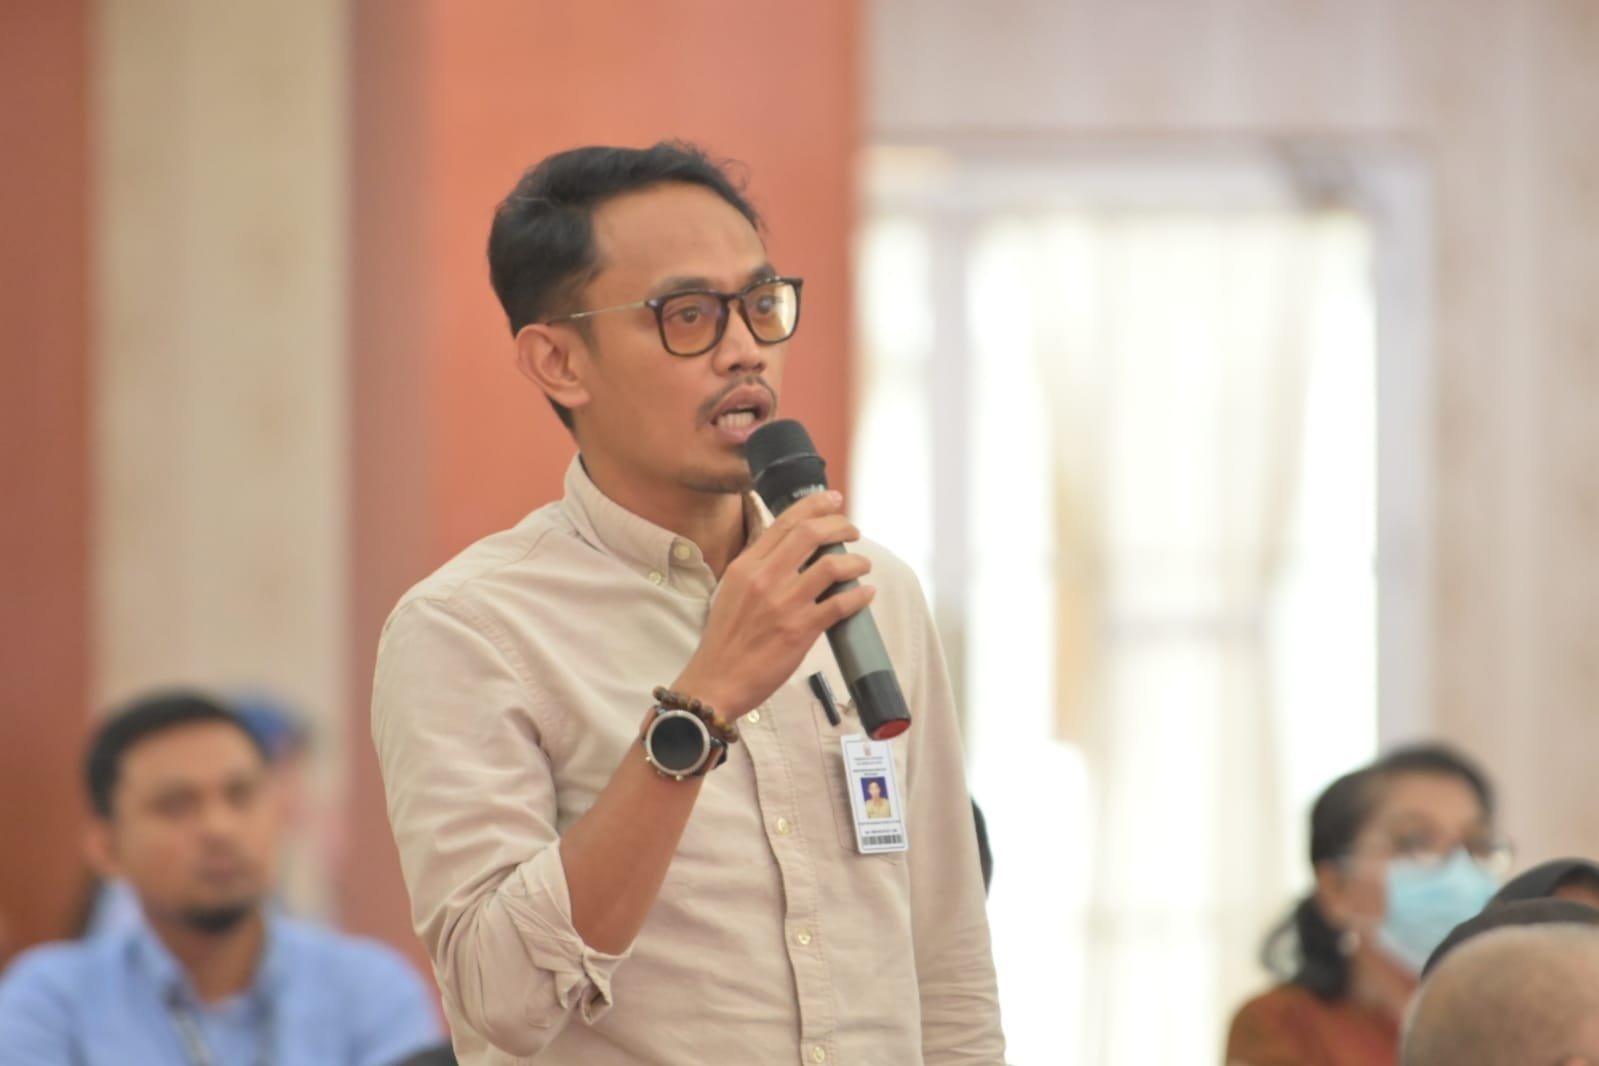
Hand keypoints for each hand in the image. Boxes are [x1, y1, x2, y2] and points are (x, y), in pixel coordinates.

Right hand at [673, 491, 873, 718]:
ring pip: (832, 566)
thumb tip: (790, 551)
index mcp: (746, 566)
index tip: (832, 499)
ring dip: (856, 562)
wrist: (716, 680)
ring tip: (863, 565)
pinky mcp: (800, 630)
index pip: (784, 522)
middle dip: (840, 525)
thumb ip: (758, 568)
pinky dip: (859, 596)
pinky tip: (865, 594)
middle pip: (811, 534)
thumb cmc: (725, 640)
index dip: (814, 505)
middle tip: (853, 530)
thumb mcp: (731, 591)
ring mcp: (784, 604)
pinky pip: (840, 604)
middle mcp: (764, 578)